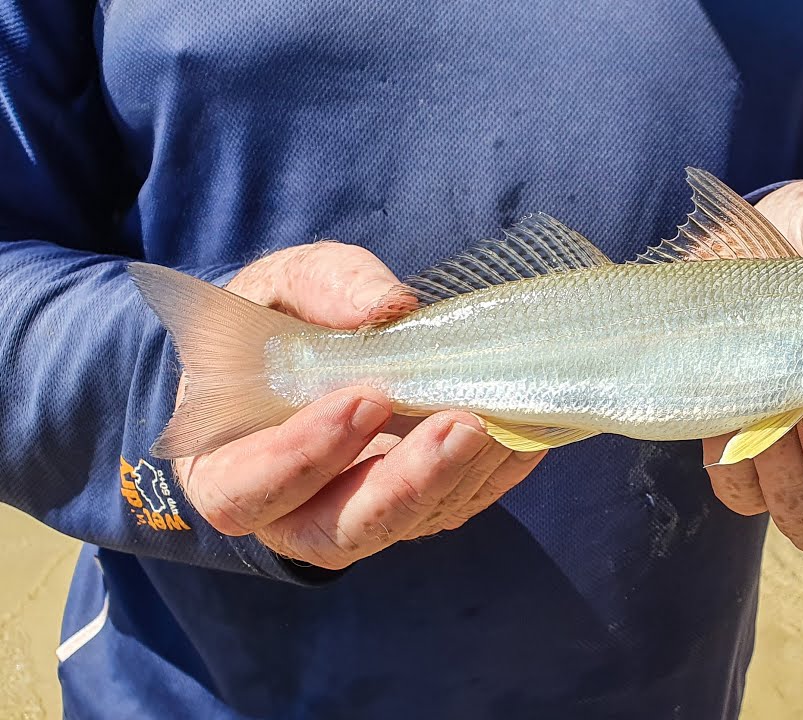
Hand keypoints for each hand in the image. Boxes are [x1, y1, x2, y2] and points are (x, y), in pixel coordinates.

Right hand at [170, 243, 544, 569]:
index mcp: (226, 465)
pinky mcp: (413, 510)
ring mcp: (357, 517)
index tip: (364, 398)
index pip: (248, 490)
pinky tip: (525, 438)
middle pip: (340, 530)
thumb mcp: (284, 284)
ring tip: (500, 422)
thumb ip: (325, 287)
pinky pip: (453, 507)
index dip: (303, 456)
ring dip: (458, 478)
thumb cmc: (280, 322)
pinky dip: (494, 477)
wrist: (313, 347)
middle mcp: (289, 511)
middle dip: (404, 484)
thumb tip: (390, 307)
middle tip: (460, 424)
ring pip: (405, 525)